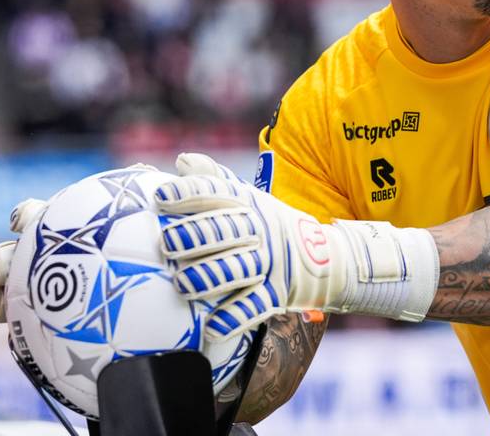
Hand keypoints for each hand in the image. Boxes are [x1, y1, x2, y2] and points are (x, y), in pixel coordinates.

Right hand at [0, 163, 160, 325]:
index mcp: (59, 233)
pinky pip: (21, 329)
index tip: (19, 222)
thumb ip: (142, 195)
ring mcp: (38, 292)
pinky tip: (13, 339)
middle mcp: (42, 260)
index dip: (23, 216)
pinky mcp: (40, 324)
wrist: (146, 305)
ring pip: (7, 292)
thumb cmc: (146, 256)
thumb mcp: (146, 222)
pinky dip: (13, 331)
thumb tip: (144, 167)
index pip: (33, 217)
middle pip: (8, 255)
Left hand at [156, 153, 437, 343]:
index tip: (161, 197)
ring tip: (182, 284)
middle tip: (167, 244)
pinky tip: (211, 329)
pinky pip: (254, 307)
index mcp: (250, 205)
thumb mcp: (249, 199)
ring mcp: (270, 264)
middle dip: (196, 236)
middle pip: (227, 230)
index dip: (190, 194)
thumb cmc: (271, 226)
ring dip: (209, 277)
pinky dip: (233, 319)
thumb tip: (182, 160)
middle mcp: (261, 231)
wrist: (328, 258)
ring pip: (238, 269)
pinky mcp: (277, 294)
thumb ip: (215, 181)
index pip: (219, 193)